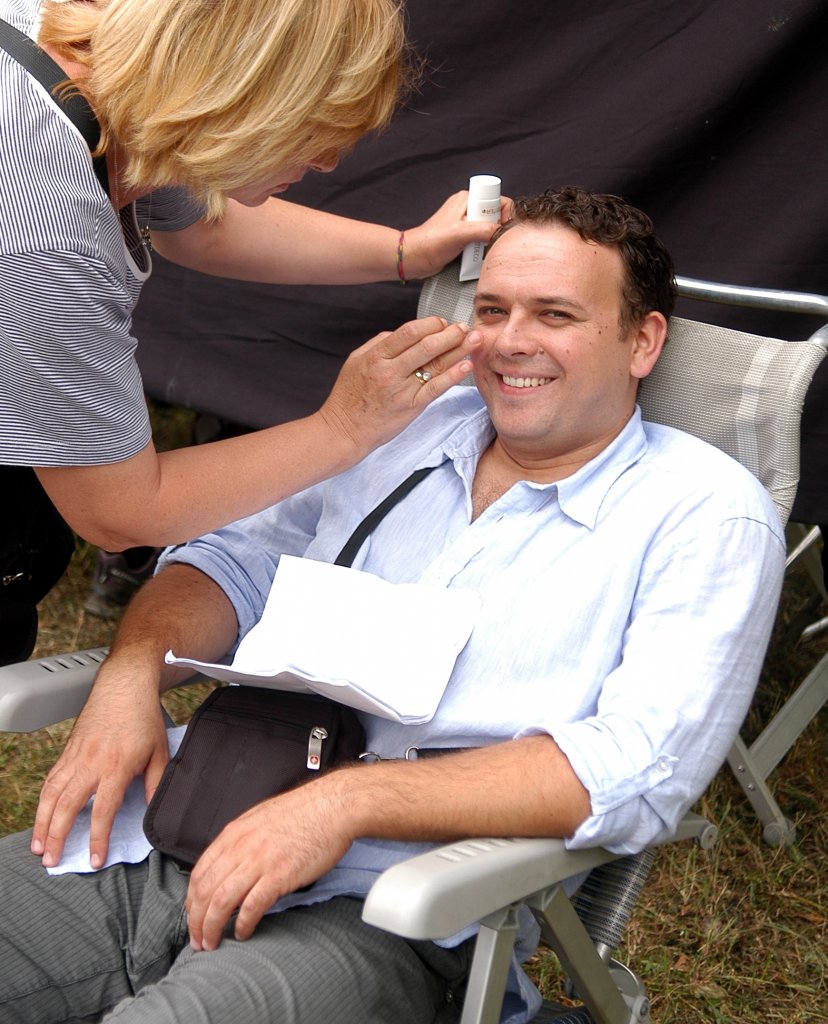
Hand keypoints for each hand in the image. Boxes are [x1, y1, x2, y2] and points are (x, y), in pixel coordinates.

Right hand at [30, 678, 168, 869]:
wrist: (124, 685)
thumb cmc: (143, 717)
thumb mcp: (160, 751)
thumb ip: (156, 784)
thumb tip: (153, 811)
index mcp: (116, 767)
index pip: (103, 811)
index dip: (97, 838)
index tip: (94, 860)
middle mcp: (91, 763)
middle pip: (67, 807)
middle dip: (57, 837)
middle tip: (52, 861)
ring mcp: (75, 756)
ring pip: (51, 794)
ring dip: (42, 823)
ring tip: (38, 846)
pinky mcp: (68, 751)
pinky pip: (51, 779)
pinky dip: (42, 801)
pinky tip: (40, 816)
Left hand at [186, 777, 350, 950]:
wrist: (332, 807)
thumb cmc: (303, 812)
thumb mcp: (261, 818)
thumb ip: (242, 840)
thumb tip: (231, 862)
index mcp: (234, 833)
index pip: (199, 872)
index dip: (191, 901)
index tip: (193, 917)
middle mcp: (241, 847)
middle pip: (205, 890)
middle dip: (196, 920)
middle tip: (198, 940)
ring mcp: (260, 861)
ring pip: (221, 901)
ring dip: (212, 927)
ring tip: (212, 943)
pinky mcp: (280, 875)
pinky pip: (252, 906)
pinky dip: (243, 924)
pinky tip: (243, 933)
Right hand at [318, 314, 479, 455]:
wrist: (344, 430)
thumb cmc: (348, 397)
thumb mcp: (356, 361)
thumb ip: (379, 343)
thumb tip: (404, 333)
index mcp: (376, 356)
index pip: (410, 331)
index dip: (431, 323)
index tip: (441, 321)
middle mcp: (390, 371)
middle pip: (427, 345)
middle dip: (450, 333)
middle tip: (464, 327)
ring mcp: (402, 390)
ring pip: (436, 365)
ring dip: (458, 350)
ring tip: (474, 340)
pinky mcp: (412, 407)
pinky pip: (437, 388)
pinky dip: (454, 375)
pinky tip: (466, 365)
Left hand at [402, 190, 513, 279]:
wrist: (414, 258)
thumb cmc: (430, 243)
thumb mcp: (461, 233)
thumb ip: (485, 230)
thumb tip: (502, 232)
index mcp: (468, 199)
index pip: (499, 201)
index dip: (504, 216)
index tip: (497, 230)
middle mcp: (468, 208)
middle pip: (496, 218)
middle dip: (495, 232)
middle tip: (483, 242)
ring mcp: (466, 224)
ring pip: (490, 231)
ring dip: (487, 243)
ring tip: (476, 250)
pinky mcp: (463, 237)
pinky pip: (481, 242)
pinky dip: (480, 250)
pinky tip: (472, 256)